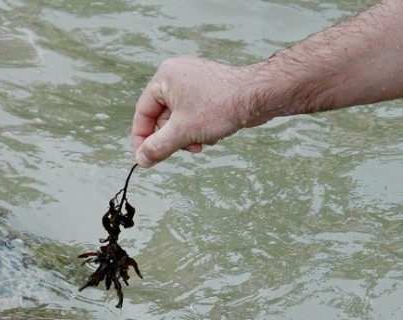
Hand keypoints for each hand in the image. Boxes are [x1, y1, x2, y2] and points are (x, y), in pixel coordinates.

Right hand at [131, 57, 264, 167]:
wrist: (260, 95)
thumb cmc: (221, 107)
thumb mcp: (182, 132)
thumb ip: (158, 147)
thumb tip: (142, 160)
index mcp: (164, 77)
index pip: (143, 113)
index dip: (142, 139)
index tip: (145, 158)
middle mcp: (176, 75)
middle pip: (161, 118)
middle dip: (174, 138)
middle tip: (188, 148)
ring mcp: (193, 82)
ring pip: (178, 120)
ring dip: (187, 137)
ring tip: (203, 141)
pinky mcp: (207, 90)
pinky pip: (192, 115)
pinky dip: (198, 129)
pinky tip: (212, 135)